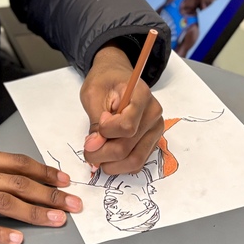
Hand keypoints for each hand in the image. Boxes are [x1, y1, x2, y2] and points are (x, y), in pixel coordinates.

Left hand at [79, 45, 163, 174]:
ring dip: (111, 163)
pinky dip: (120, 165)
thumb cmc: (104, 82)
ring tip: (97, 154)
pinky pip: (138, 162)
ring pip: (134, 160)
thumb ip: (94, 122)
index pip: (127, 126)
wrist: (116, 78)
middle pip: (128, 147)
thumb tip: (94, 147)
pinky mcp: (152, 140)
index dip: (106, 131)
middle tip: (88, 148)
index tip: (99, 122)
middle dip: (102, 153)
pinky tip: (108, 155)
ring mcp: (155, 128)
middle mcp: (153, 113)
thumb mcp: (92, 95)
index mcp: (141, 94)